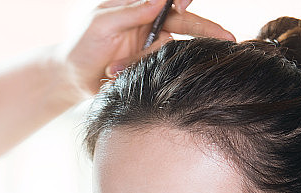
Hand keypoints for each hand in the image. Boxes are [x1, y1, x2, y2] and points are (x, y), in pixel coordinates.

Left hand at [57, 0, 234, 95]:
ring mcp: (152, 45)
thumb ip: (132, 11)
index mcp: (138, 4)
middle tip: (229, 39)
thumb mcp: (102, 23)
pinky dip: (135, 70)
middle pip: (186, 23)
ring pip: (168, 51)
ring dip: (140, 60)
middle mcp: (150, 22)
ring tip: (111, 67)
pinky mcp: (149, 66)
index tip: (183, 5)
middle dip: (206, 30)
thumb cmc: (81, 45)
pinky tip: (113, 73)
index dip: (182, 0)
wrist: (70, 78)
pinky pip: (158, 68)